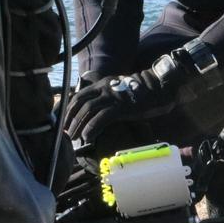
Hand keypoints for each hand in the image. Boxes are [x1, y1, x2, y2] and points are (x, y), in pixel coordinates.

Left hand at [63, 68, 179, 146]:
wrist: (159, 88)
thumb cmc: (142, 93)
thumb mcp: (120, 91)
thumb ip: (108, 98)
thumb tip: (97, 114)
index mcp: (102, 84)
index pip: (79, 95)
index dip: (68, 109)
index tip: (64, 121)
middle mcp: (104, 88)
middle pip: (79, 102)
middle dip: (69, 118)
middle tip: (65, 132)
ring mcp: (112, 97)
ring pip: (87, 110)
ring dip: (78, 125)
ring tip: (74, 137)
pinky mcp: (121, 107)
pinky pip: (101, 118)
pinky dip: (92, 128)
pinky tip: (88, 137)